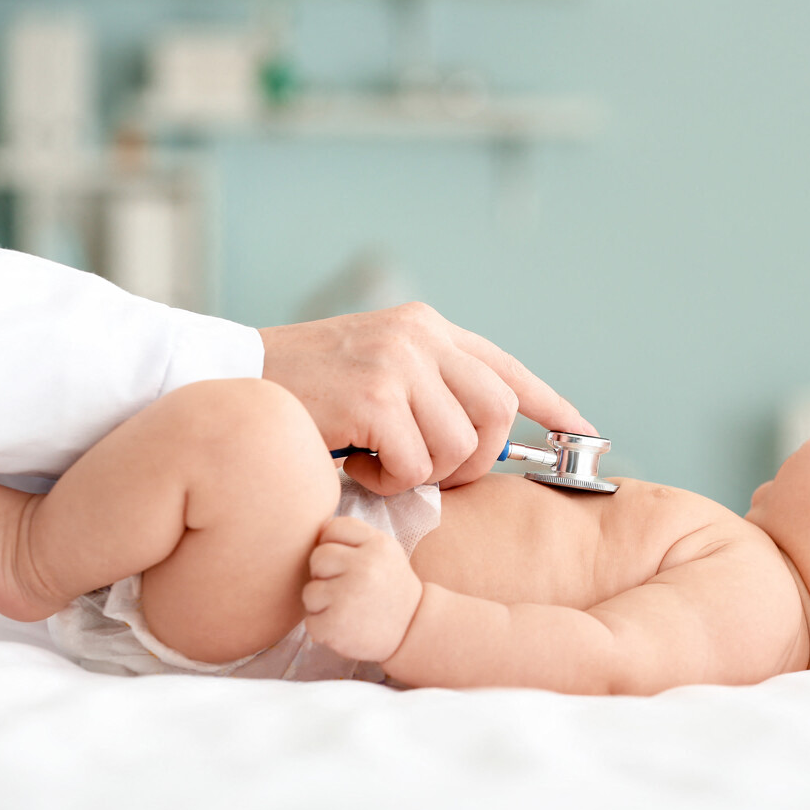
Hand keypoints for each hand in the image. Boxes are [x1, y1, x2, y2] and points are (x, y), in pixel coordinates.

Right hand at [259, 302, 594, 493]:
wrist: (224, 379)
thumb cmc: (300, 393)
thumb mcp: (374, 376)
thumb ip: (428, 394)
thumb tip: (482, 444)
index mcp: (426, 328)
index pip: (508, 368)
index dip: (551, 406)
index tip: (585, 434)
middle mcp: (420, 336)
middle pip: (498, 412)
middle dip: (477, 460)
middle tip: (433, 473)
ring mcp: (399, 361)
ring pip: (461, 444)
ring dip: (424, 473)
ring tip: (376, 461)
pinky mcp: (375, 393)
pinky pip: (418, 464)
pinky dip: (389, 480)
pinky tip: (353, 462)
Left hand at [303, 517, 422, 664]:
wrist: (412, 629)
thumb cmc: (391, 588)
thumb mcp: (385, 553)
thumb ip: (356, 538)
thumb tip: (319, 527)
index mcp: (377, 544)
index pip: (333, 527)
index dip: (333, 543)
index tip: (346, 561)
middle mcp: (364, 566)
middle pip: (318, 556)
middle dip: (325, 573)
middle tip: (346, 587)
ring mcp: (349, 596)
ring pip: (310, 591)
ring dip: (322, 604)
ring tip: (346, 608)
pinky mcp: (336, 625)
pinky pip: (310, 621)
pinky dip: (323, 628)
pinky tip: (344, 626)